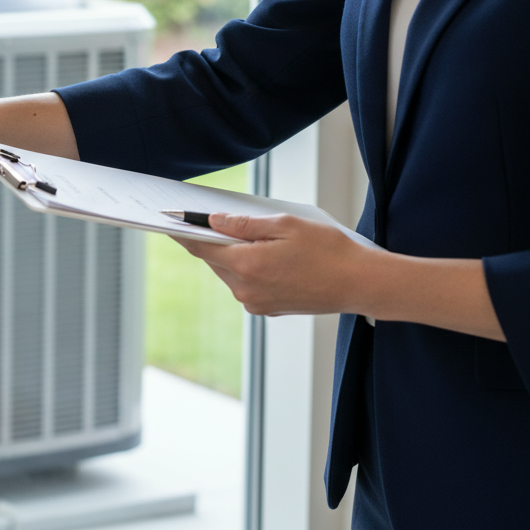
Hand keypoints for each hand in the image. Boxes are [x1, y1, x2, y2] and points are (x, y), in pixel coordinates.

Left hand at [171, 213, 372, 315]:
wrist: (360, 284)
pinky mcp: (266, 309)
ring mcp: (255, 303)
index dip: (184, 232)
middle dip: (213, 240)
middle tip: (213, 220)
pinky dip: (248, 268)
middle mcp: (245, 290)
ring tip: (251, 236)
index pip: (202, 247)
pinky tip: (267, 256)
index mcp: (247, 266)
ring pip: (230, 272)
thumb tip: (214, 221)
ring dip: (233, 255)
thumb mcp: (285, 225)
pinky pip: (245, 284)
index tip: (169, 221)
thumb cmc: (328, 250)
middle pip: (215, 260)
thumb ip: (244, 224)